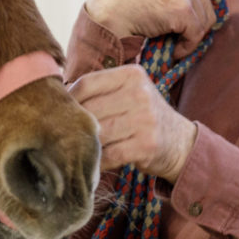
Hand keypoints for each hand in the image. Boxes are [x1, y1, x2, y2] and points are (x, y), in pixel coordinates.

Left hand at [68, 65, 196, 181]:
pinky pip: (109, 155)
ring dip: (86, 144)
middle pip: (90, 109)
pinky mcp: (146, 145)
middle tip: (64, 135)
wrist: (181, 142)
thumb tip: (57, 99)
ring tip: (77, 149)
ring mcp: (145, 119)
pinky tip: (93, 163)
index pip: (87, 83)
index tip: (60, 112)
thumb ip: (100, 91)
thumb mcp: (129, 92)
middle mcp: (140, 93)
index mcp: (131, 75)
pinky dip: (97, 162)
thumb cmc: (144, 116)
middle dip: (76, 125)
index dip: (69, 100)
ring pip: (98, 133)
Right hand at [86, 0, 238, 56]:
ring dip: (186, 37)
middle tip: (167, 29)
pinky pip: (194, 35)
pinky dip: (182, 45)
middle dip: (193, 27)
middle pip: (210, 11)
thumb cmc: (128, 3)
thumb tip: (206, 13)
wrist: (109, 8)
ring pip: (203, 25)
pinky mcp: (183, 6)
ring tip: (162, 33)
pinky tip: (165, 41)